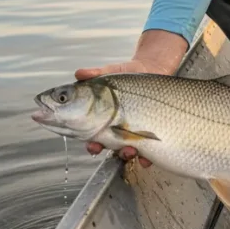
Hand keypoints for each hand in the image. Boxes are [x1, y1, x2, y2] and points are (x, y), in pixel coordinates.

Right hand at [75, 29, 186, 167]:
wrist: (151, 70)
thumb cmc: (126, 76)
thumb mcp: (110, 73)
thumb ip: (94, 74)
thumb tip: (78, 73)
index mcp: (100, 119)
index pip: (91, 136)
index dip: (90, 144)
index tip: (92, 144)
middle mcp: (114, 130)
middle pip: (105, 147)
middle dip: (105, 151)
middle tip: (105, 148)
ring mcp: (131, 134)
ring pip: (125, 152)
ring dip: (126, 155)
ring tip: (131, 150)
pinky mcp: (148, 135)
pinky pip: (147, 153)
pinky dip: (146, 158)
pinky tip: (147, 158)